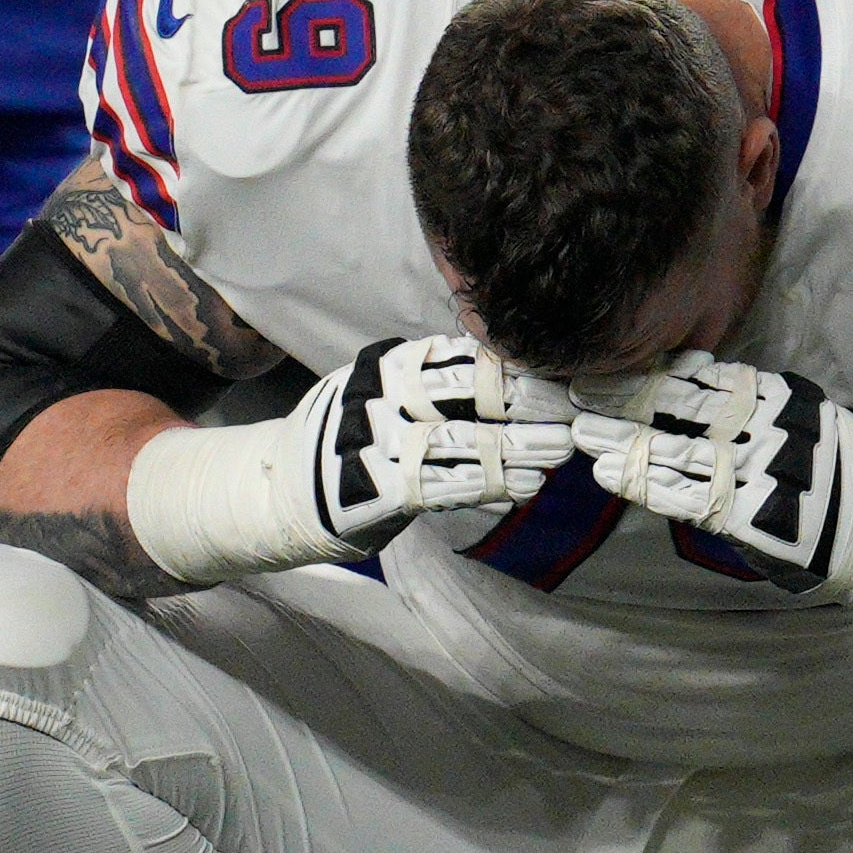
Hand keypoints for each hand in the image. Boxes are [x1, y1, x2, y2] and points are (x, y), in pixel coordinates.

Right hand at [292, 335, 577, 554]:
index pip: (464, 360)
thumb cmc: (353, 441)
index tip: (561, 382)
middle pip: (468, 394)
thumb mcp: (385, 393)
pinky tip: (523, 487)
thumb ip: (436, 383)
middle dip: (526, 406)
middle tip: (571, 417)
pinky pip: (446, 485)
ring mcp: (378, 441)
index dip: (516, 371)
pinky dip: (489, 485)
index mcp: (389, 365)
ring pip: (463, 441)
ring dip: (518, 449)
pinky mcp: (377, 488)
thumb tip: (514, 379)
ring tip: (558, 453)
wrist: (282, 491)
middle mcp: (382, 395)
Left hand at [572, 350, 852, 592]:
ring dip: (624, 440)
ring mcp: (763, 470)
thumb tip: (689, 381)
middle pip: (683, 407)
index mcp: (779, 398)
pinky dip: (647, 484)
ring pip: (678, 450)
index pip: (702, 378)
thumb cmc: (842, 476)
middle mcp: (769, 427)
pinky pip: (690, 497)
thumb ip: (753, 404)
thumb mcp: (806, 419)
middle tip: (576, 390)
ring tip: (580, 431)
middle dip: (626, 399)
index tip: (605, 361)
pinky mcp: (757, 514)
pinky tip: (610, 473)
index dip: (650, 371)